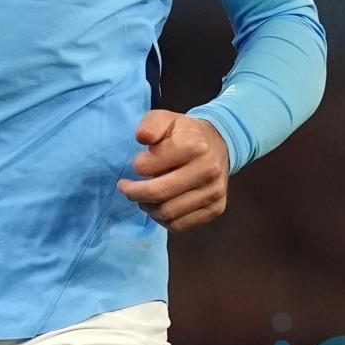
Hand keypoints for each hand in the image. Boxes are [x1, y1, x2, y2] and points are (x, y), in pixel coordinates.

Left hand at [118, 110, 230, 232]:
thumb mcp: (165, 119)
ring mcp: (214, 192)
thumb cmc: (184, 133)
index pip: (148, 166)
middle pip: (158, 194)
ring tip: (143, 197)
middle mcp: (208, 170)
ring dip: (147, 207)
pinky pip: (179, 225)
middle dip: (134, 193)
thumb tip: (141, 138)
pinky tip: (159, 206)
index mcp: (193, 145)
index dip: (136, 167)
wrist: (219, 144)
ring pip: (167, 213)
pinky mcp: (216, 209)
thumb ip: (150, 125)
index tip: (136, 165)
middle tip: (126, 188)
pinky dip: (162, 220)